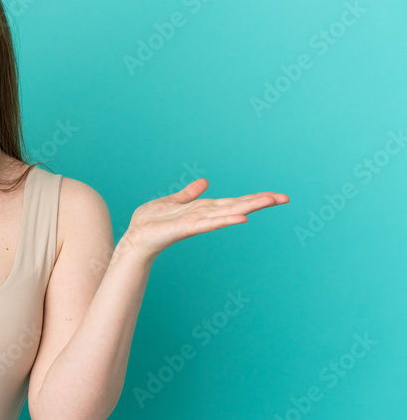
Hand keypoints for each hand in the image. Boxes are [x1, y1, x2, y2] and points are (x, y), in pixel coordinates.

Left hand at [121, 178, 288, 262]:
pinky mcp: (186, 228)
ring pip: (228, 213)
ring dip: (249, 207)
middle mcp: (204, 215)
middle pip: (237, 206)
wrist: (134, 236)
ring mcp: (197, 222)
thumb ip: (188, 194)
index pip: (233, 201)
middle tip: (285, 197)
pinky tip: (241, 220)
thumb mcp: (171, 201)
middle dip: (260, 201)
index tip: (276, 195)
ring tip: (270, 201)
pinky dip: (225, 220)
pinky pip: (209, 224)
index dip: (253, 198)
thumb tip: (204, 182)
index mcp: (203, 208)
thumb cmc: (151, 221)